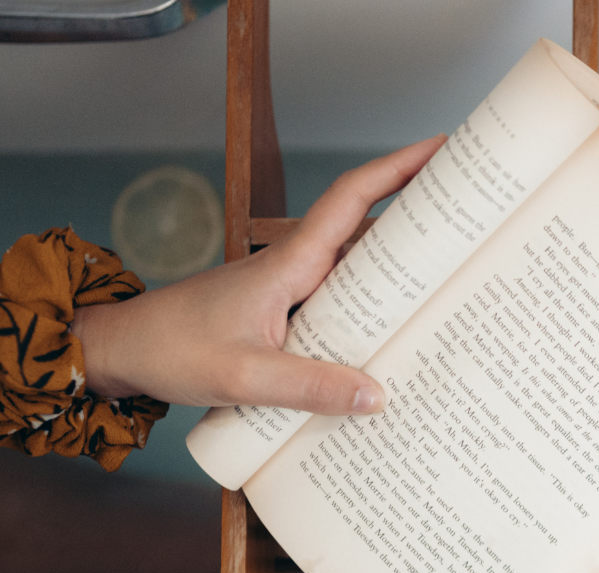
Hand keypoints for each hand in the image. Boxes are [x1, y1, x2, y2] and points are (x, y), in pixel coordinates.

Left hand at [73, 136, 446, 413]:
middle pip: (371, 228)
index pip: (352, 200)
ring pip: (360, 270)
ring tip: (457, 275)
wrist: (122, 353)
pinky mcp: (286, 318)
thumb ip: (307, 387)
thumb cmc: (171, 351)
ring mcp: (292, 293)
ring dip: (404, 267)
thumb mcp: (241, 375)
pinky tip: (398, 336)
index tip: (443, 150)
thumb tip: (377, 396)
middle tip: (476, 215)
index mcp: (289, 264)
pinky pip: (344, 306)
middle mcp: (296, 269)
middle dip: (422, 214)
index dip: (398, 169)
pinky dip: (375, 310)